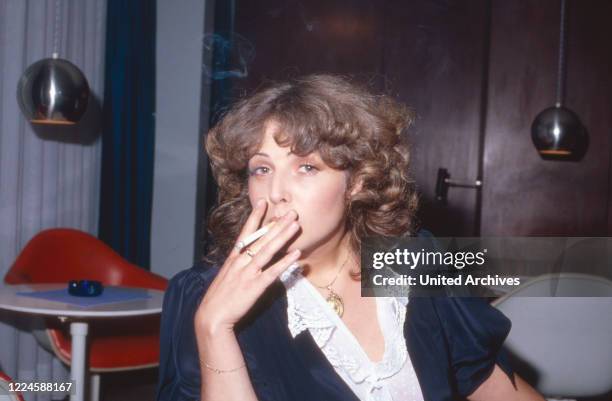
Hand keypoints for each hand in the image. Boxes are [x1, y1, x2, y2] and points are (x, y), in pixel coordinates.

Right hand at [194, 199, 300, 333]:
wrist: (211, 317)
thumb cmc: (219, 298)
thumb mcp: (226, 275)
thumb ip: (238, 265)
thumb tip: (248, 256)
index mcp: (233, 258)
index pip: (246, 232)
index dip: (255, 217)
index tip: (262, 202)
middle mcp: (241, 261)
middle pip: (261, 238)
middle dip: (277, 224)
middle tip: (291, 211)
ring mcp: (248, 273)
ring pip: (268, 250)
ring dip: (283, 236)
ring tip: (295, 225)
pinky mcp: (255, 286)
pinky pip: (273, 272)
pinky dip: (285, 262)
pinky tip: (296, 254)